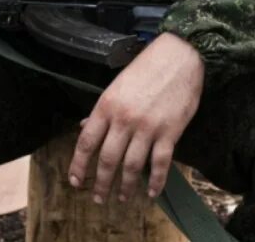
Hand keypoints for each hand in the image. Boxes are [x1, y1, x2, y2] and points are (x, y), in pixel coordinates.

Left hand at [67, 32, 203, 202]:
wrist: (179, 56)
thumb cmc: (146, 68)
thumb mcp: (117, 85)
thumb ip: (103, 109)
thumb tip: (85, 127)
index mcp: (106, 106)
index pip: (86, 142)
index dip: (79, 165)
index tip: (75, 182)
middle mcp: (124, 119)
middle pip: (108, 159)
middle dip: (101, 183)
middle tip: (98, 198)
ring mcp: (147, 127)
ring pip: (132, 166)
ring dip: (126, 187)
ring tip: (122, 199)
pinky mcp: (170, 132)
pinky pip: (160, 163)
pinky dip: (156, 181)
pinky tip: (151, 193)